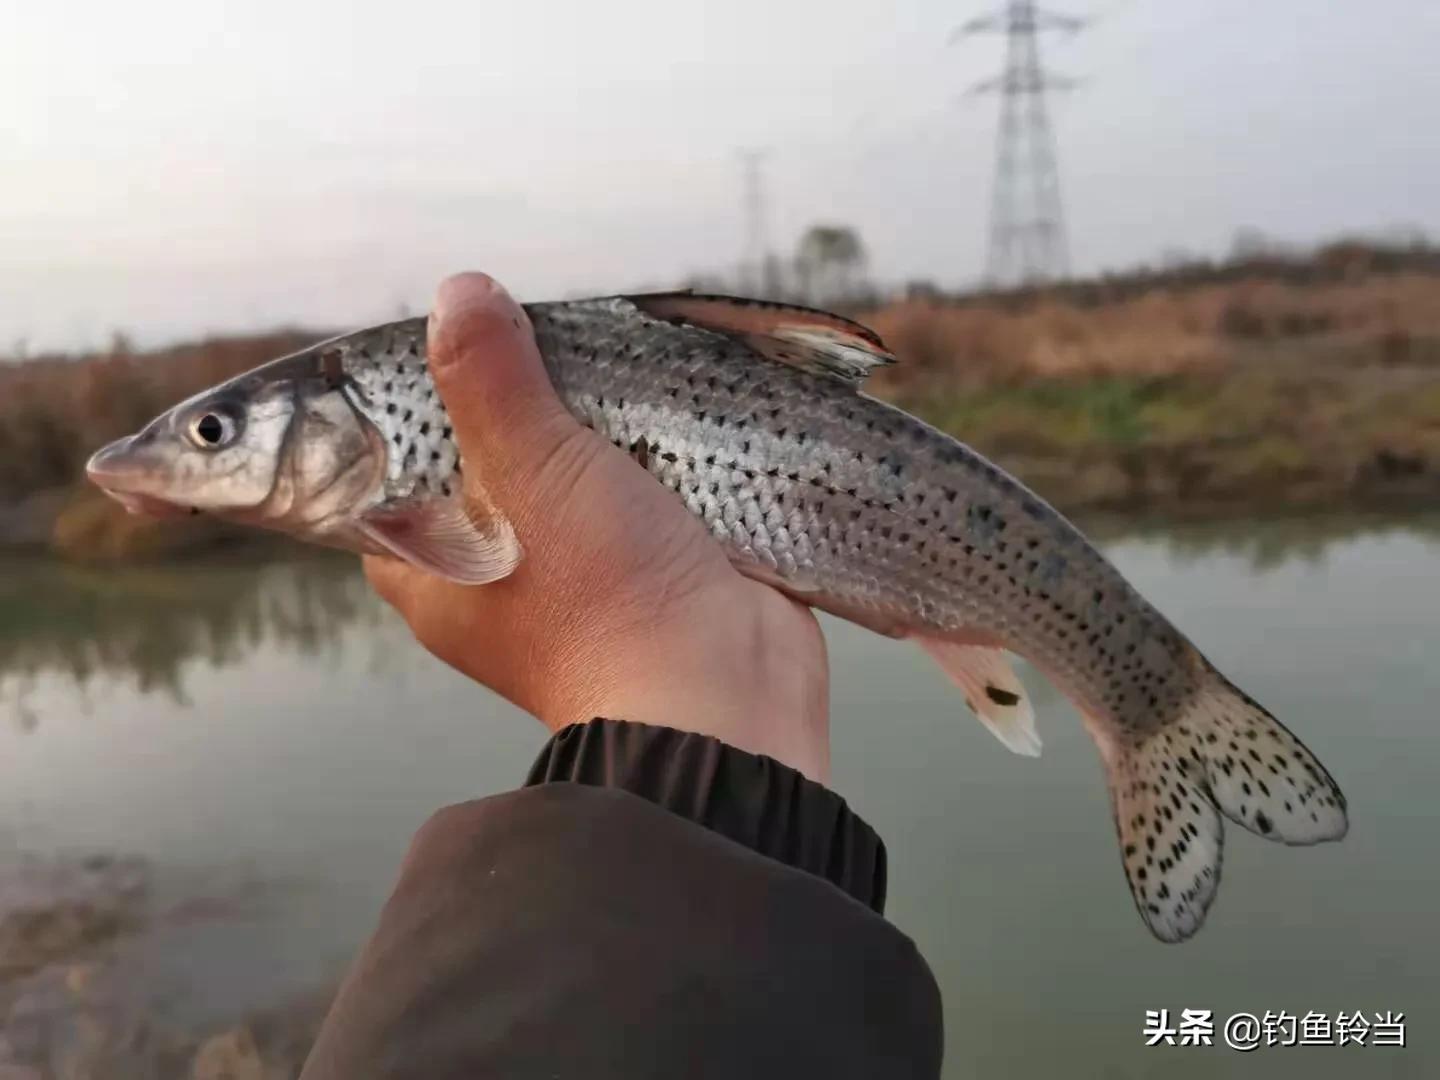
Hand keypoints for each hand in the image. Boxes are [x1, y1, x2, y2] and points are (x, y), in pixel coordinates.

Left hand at [365, 274, 831, 780]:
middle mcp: (496, 580)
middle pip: (486, 466)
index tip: (441, 357)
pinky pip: (636, 495)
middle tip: (534, 341)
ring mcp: (577, 577)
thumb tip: (460, 293)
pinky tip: (662, 407)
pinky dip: (649, 457)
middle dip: (516, 407)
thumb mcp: (529, 470)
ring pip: (567, 477)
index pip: (389, 484)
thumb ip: (490, 379)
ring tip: (600, 359)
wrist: (724, 692)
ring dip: (589, 428)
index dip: (402, 420)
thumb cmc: (600, 596)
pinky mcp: (650, 569)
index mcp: (436, 572)